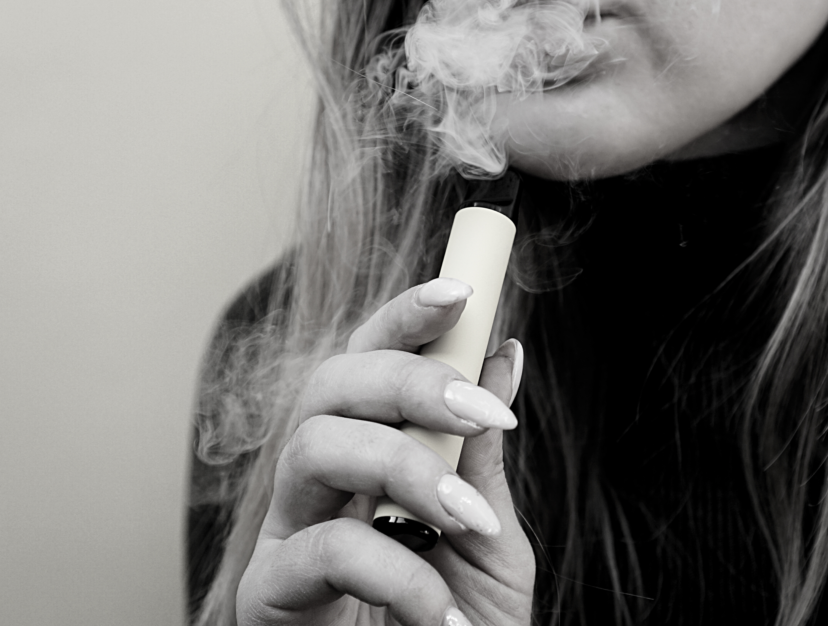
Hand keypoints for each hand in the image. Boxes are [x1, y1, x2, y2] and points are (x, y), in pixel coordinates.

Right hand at [236, 278, 534, 625]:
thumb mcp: (490, 539)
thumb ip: (482, 454)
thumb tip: (503, 355)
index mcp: (371, 458)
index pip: (371, 365)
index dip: (405, 318)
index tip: (463, 291)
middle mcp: (320, 483)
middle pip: (331, 386)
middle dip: (408, 379)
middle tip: (484, 410)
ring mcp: (288, 534)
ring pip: (313, 445)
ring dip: (406, 466)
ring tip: (470, 519)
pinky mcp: (268, 596)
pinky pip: (322, 549)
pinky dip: (396, 572)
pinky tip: (443, 614)